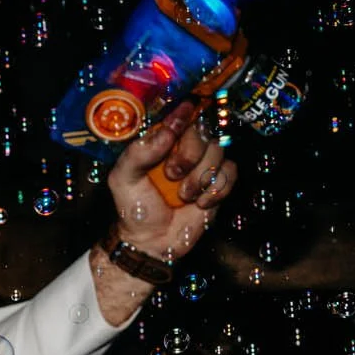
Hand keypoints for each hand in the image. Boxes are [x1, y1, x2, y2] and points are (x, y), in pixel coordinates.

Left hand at [106, 99, 236, 260]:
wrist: (152, 242)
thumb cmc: (134, 208)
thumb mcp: (123, 179)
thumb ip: (138, 153)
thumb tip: (166, 132)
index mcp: (160, 141)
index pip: (179, 115)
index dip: (183, 113)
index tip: (183, 114)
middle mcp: (184, 147)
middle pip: (204, 129)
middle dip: (190, 152)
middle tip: (172, 174)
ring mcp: (203, 164)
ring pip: (219, 150)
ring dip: (200, 176)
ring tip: (183, 196)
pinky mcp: (218, 182)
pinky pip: (230, 172)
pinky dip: (216, 189)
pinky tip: (200, 203)